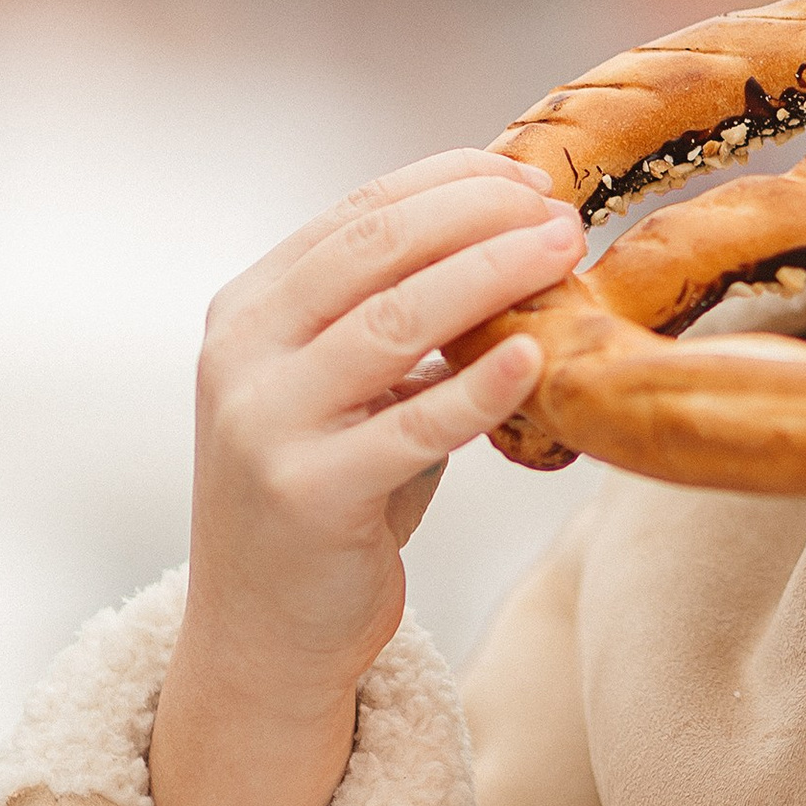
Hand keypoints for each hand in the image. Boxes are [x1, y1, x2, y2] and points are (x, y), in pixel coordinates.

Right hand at [150, 152, 582, 805]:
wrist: (266, 632)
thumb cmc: (334, 492)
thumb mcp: (347, 388)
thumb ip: (397, 313)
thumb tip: (514, 227)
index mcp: (249, 310)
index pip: (356, 215)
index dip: (447, 182)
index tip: (527, 173)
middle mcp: (242, 356)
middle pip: (373, 252)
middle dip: (476, 216)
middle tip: (560, 209)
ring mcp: (267, 425)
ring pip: (391, 323)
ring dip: (489, 276)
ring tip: (562, 252)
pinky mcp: (308, 495)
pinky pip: (410, 428)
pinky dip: (477, 387)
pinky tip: (535, 357)